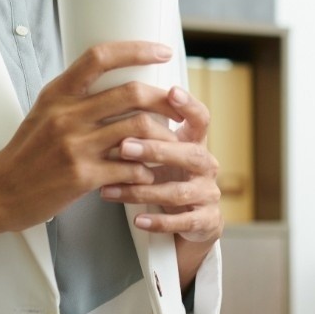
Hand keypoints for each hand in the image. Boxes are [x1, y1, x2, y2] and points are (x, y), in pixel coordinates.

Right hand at [0, 41, 183, 259]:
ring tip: (171, 143)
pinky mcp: (82, 175)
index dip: (136, 50)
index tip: (162, 52)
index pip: (100, 57)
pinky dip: (146, 170)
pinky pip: (130, 167)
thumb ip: (76, 97)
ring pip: (138, 129)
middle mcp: (67, 115)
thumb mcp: (44, 113)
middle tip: (179, 106)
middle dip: (164, 98)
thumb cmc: (26, 153)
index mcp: (58, 94)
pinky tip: (148, 173)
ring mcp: (75, 145)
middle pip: (131, 92)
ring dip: (162, 137)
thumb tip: (115, 81)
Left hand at [98, 85, 222, 288]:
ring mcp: (208, 194)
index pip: (200, 119)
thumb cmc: (166, 178)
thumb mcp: (160, 155)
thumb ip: (145, 136)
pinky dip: (159, 221)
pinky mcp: (206, 221)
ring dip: (143, 191)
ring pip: (179, 191)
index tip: (172, 91)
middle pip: (190, 154)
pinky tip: (138, 220)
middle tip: (124, 146)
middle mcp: (206, 166)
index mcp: (195, 143)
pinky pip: (183, 222)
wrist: (189, 222)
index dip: (189, 105)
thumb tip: (106, 111)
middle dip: (157, 150)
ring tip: (112, 189)